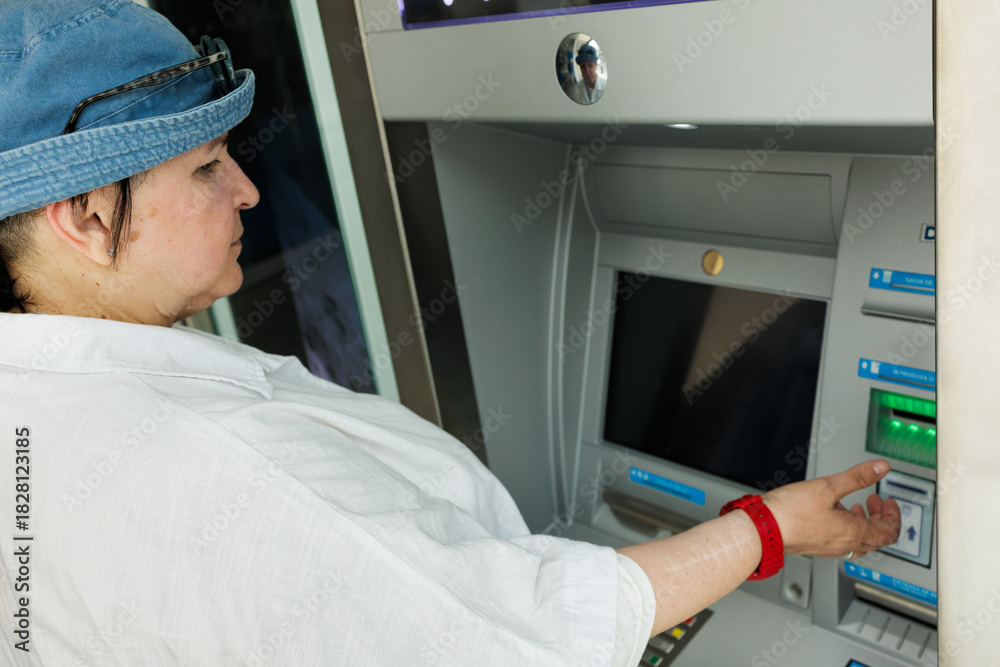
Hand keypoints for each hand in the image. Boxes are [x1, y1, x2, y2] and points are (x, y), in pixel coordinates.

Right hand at [762, 460, 900, 558]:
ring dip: (863, 525)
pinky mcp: (815, 546)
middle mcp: (843, 545)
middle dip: (880, 519)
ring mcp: (828, 548)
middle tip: (875, 502)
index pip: (888, 532)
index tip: (888, 502)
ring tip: (854, 508)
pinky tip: (832, 513)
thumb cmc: (791, 512)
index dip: (893, 516)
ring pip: (858, 543)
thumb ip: (857, 477)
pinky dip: (846, 529)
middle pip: (876, 540)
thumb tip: (880, 468)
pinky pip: (840, 542)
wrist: (763, 529)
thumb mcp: (828, 486)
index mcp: (852, 533)